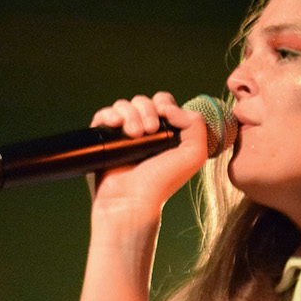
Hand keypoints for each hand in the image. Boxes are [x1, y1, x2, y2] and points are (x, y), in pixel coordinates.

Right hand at [88, 91, 210, 230]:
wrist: (133, 199)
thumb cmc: (163, 182)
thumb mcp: (194, 154)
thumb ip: (196, 124)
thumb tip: (169, 107)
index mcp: (165, 133)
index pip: (163, 102)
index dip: (164, 103)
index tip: (164, 116)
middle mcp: (144, 133)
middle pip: (143, 101)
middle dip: (147, 110)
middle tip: (150, 130)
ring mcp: (123, 136)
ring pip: (124, 106)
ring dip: (131, 114)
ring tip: (135, 135)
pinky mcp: (105, 140)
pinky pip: (104, 115)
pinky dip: (110, 115)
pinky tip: (116, 125)